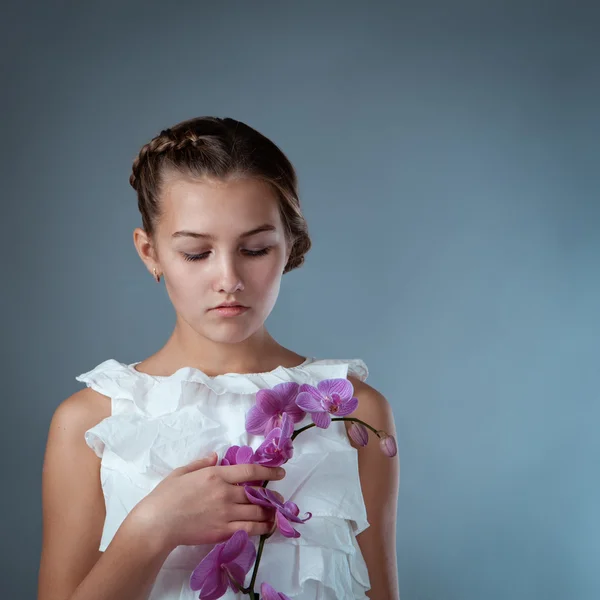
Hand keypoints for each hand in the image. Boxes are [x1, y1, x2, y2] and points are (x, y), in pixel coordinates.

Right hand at [129, 452, 285, 549]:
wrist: (156, 524)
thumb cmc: (165, 496)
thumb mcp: (182, 472)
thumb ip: (201, 463)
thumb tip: (216, 456)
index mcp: (215, 475)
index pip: (249, 472)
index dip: (268, 471)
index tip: (280, 472)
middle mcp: (224, 493)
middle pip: (256, 493)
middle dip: (271, 495)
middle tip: (279, 497)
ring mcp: (225, 514)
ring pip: (256, 512)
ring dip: (270, 512)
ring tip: (276, 512)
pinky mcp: (222, 532)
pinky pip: (248, 529)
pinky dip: (261, 528)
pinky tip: (267, 526)